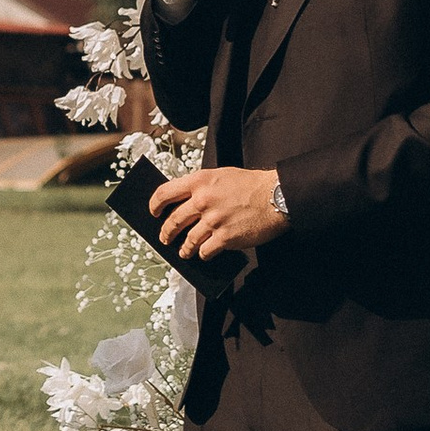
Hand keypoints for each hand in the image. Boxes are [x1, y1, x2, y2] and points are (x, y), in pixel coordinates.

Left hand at [151, 164, 286, 263]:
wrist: (276, 196)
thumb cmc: (251, 185)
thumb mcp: (221, 175)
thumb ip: (202, 187)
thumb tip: (184, 203)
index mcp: (200, 181)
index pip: (164, 193)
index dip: (154, 205)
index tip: (153, 213)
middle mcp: (203, 200)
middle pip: (173, 221)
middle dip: (166, 233)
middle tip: (165, 238)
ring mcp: (213, 220)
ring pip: (188, 240)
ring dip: (184, 249)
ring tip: (184, 251)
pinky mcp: (225, 237)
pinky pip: (205, 251)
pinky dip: (204, 254)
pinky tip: (205, 254)